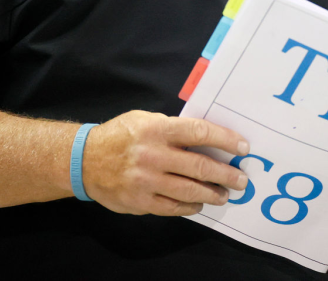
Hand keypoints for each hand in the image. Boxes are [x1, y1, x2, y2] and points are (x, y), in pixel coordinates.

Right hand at [81, 111, 249, 215]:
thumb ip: (172, 127)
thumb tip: (206, 138)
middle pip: (200, 166)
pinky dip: (190, 206)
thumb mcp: (144, 119)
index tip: (242, 147)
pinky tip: (199, 203)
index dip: (225, 140)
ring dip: (213, 194)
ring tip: (225, 194)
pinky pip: (173, 207)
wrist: (84, 160)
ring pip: (190, 190)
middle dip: (226, 174)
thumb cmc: (120, 135)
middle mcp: (153, 155)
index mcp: (157, 129)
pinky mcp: (140, 202)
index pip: (200, 132)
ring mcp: (147, 181)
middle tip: (241, 179)